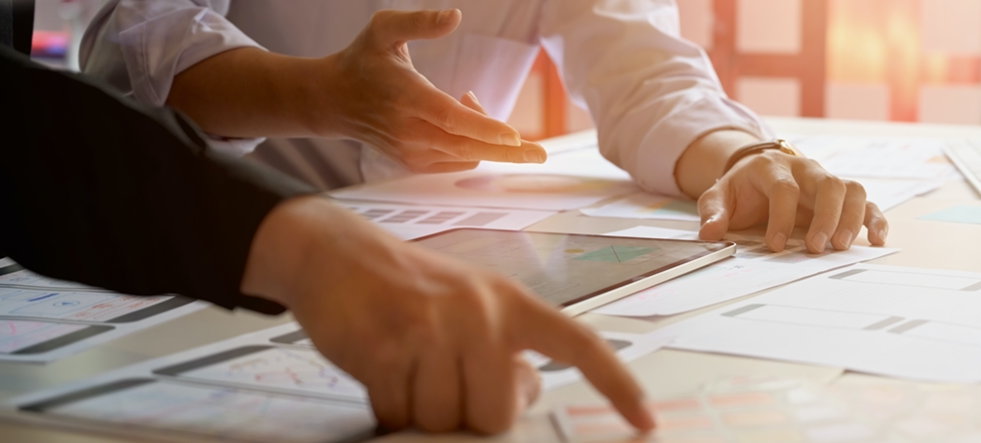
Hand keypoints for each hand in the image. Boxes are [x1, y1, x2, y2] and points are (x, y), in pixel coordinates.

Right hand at [241, 197, 653, 433]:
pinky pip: (399, 414)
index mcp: (511, 302)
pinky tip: (381, 372)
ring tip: (407, 368)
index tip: (645, 421)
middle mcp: (481, 311)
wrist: (335, 252)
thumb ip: (505, 349)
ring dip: (420, 411)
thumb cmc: (409, 289)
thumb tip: (526, 392)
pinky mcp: (389, 347)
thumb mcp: (471, 306)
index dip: (616, 385)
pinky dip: (388, 408)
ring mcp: (434, 328)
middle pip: (496, 414)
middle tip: (438, 381)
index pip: (578, 345)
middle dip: (465, 416)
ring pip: (444, 421)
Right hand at [320, 9, 547, 171]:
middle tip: (541, 153)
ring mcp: (412, 152)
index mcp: (406, 98)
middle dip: (507, 150)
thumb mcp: (383, 29)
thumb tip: (456, 17)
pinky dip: (473, 144)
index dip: (484, 128)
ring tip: (471, 99)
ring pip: (466, 155)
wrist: (333, 100)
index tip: (514, 135)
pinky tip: (463, 115)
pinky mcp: (415, 164)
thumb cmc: (363, 60)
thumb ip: (419, 22)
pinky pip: (459, 161)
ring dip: (487, 134)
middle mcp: (409, 131)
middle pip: (467, 147)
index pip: (450, 119)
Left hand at [689, 133, 887, 253]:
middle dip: (825, 217)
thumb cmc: (742, 189)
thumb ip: (714, 212)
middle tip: (817, 247)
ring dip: (851, 218)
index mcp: (773, 167)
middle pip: (828, 184)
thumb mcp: (719, 196)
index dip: (781, 216)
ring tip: (841, 247)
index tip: (775, 245)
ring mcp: (826, 181)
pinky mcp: (841, 196)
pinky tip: (875, 240)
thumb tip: (710, 233)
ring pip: (851, 189)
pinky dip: (875, 219)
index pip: (784, 188)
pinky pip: (866, 202)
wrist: (757, 173)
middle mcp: (805, 170)